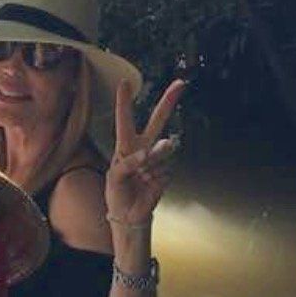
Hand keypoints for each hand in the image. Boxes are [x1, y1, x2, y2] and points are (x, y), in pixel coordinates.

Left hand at [105, 79, 184, 227]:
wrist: (131, 215)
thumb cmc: (117, 192)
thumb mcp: (114, 177)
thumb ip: (128, 163)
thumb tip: (148, 153)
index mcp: (125, 145)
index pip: (125, 120)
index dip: (125, 102)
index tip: (124, 82)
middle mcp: (143, 147)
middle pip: (157, 121)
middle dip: (169, 101)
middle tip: (181, 83)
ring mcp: (157, 159)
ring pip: (161, 152)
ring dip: (151, 163)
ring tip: (141, 177)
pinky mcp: (167, 171)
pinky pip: (164, 170)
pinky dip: (155, 178)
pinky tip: (149, 185)